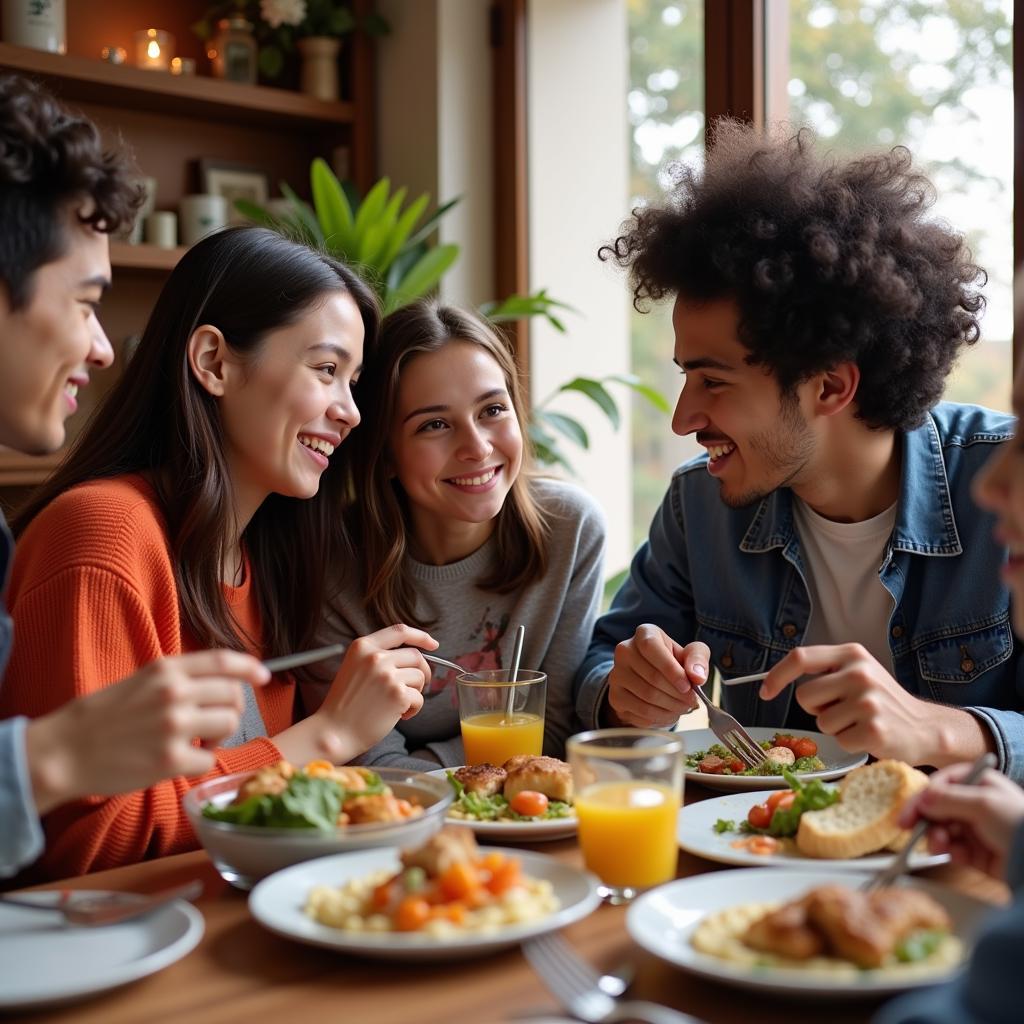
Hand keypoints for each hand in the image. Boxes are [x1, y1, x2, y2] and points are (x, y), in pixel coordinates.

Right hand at [26, 650, 270, 813]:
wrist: (63, 752)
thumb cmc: (102, 717)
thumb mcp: (141, 681)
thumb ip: (180, 678)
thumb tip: (223, 681)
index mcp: (166, 669)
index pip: (223, 661)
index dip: (250, 667)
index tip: (263, 676)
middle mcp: (174, 693)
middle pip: (233, 696)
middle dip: (231, 710)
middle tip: (213, 724)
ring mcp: (174, 727)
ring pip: (228, 725)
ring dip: (219, 737)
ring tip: (196, 742)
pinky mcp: (170, 761)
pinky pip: (209, 760)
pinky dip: (199, 763)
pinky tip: (178, 761)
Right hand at [310, 624, 435, 760]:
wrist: (334, 732)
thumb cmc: (346, 705)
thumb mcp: (355, 668)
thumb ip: (378, 657)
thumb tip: (414, 657)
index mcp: (363, 647)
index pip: (400, 631)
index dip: (420, 636)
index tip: (433, 644)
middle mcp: (375, 657)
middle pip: (415, 656)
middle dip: (422, 672)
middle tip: (416, 687)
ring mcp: (387, 675)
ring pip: (419, 677)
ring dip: (415, 693)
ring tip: (399, 706)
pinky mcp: (397, 694)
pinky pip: (419, 698)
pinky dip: (414, 709)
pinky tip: (400, 716)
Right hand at [606, 624, 707, 727]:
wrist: (652, 678)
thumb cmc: (674, 662)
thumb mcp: (691, 654)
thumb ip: (698, 659)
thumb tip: (697, 676)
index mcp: (644, 634)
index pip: (651, 647)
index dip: (671, 669)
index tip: (687, 686)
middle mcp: (624, 651)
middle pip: (652, 676)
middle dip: (677, 694)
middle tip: (691, 701)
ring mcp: (616, 674)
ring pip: (647, 696)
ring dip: (671, 707)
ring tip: (683, 707)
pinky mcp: (615, 697)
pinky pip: (641, 711)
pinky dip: (660, 716)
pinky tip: (669, 713)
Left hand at [759, 644, 975, 766]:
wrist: (925, 728)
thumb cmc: (882, 702)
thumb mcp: (858, 672)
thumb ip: (825, 670)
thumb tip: (775, 679)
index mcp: (852, 654)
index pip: (801, 657)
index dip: (777, 675)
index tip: (765, 692)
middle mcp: (860, 673)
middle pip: (804, 696)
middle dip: (816, 708)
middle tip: (843, 710)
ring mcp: (868, 701)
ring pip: (820, 721)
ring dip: (834, 727)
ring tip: (860, 722)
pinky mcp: (874, 730)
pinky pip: (838, 740)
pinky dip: (848, 743)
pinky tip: (869, 736)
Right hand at [897, 763, 1023, 880]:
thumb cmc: (1016, 822)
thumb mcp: (982, 803)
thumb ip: (947, 799)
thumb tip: (921, 800)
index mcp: (978, 783)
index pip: (941, 784)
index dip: (923, 797)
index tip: (907, 813)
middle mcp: (975, 803)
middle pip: (937, 808)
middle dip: (927, 819)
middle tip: (912, 830)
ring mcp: (975, 828)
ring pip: (942, 829)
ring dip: (937, 836)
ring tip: (941, 844)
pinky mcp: (976, 852)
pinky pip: (953, 849)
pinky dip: (951, 852)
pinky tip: (958, 855)